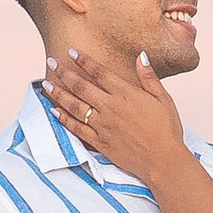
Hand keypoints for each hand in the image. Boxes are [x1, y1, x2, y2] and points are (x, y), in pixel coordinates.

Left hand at [40, 44, 187, 184]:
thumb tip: (140, 56)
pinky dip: (64, 119)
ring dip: (58, 93)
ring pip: (74, 106)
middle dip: (64, 73)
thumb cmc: (167, 130)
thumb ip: (149, 77)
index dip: (84, 61)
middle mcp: (111, 108)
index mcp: (126, 95)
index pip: (100, 73)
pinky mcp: (99, 142)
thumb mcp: (163, 99)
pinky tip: (54, 111)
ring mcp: (103, 126)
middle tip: (52, 61)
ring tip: (46, 84)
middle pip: (81, 87)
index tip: (72, 51)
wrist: (163, 161)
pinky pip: (76, 129)